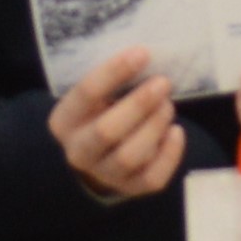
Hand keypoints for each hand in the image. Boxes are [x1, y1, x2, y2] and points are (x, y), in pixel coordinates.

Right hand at [49, 47, 186, 202]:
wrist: (99, 155)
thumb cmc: (102, 111)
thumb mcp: (96, 95)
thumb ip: (113, 79)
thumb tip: (146, 54)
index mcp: (64, 120)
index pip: (86, 93)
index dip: (115, 71)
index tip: (143, 52)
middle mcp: (78, 151)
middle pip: (107, 130)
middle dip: (139, 104)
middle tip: (163, 83)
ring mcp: (104, 174)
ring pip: (130, 156)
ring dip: (155, 126)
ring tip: (168, 105)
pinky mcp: (131, 188)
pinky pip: (153, 178)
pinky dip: (170, 154)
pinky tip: (177, 132)